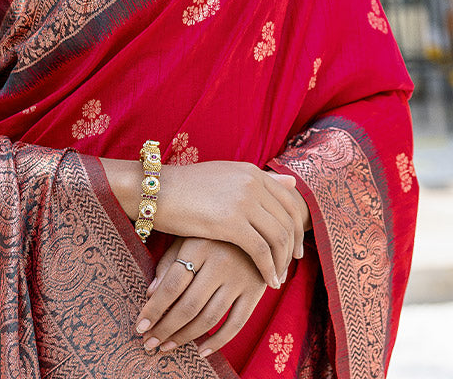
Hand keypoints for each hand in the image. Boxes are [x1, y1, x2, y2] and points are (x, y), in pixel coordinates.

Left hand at [134, 237, 266, 357]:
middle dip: (165, 329)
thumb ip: (170, 261)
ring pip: (209, 318)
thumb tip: (150, 294)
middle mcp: (220, 261)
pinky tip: (202, 351)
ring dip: (185, 338)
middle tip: (149, 344)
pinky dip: (218, 341)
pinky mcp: (256, 290)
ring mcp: (240, 277)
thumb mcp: (188, 235)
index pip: (172, 284)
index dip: (154, 309)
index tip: (140, 327)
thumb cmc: (212, 232)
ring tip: (167, 347)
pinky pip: (236, 323)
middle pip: (188, 305)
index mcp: (199, 245)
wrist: (257, 223)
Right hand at [156, 162, 305, 287]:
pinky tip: (267, 281)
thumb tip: (292, 181)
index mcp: (251, 171)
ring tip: (277, 278)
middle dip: (293, 247)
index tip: (295, 248)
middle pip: (288, 221)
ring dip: (282, 262)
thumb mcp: (225, 176)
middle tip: (290, 267)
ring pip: (278, 237)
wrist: (155, 191)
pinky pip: (261, 251)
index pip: (289, 202)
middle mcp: (252, 182)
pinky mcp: (231, 222)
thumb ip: (257, 180)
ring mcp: (242, 200)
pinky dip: (269, 269)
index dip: (297, 228)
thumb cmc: (186, 188)